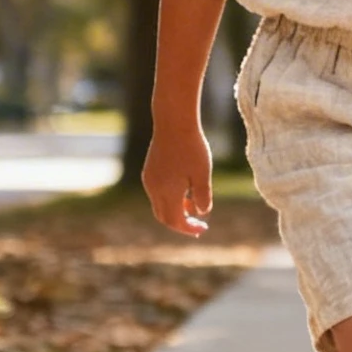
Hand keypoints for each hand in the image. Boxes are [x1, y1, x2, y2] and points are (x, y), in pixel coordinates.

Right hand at [142, 117, 212, 235]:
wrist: (173, 123)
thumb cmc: (192, 148)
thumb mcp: (203, 174)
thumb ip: (202, 196)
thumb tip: (202, 213)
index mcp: (167, 192)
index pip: (176, 221)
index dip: (189, 228)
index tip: (203, 229)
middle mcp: (154, 189)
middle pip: (165, 217)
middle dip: (180, 224)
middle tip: (197, 225)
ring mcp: (149, 180)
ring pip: (159, 206)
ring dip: (175, 211)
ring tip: (193, 205)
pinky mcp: (148, 171)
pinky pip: (156, 194)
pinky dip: (169, 199)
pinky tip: (183, 191)